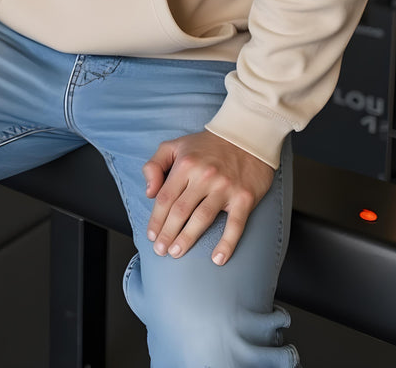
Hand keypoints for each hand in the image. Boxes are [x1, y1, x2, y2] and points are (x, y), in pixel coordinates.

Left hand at [142, 130, 273, 265]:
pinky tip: (218, 259)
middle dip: (167, 233)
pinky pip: (235, 225)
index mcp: (185, 164)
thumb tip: (149, 192)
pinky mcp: (244, 197)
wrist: (247, 136)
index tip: (151, 236)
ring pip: (202, 218)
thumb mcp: (175, 145)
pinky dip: (227, 243)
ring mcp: (225, 187)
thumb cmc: (207, 145)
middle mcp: (204, 176)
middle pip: (180, 211)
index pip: (165, 198)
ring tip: (176, 253)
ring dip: (187, 239)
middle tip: (160, 251)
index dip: (156, 219)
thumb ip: (155, 165)